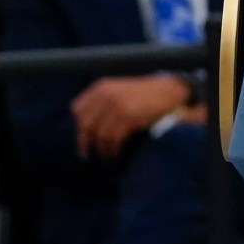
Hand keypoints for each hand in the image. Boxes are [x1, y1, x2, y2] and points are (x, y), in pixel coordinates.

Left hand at [71, 75, 189, 158]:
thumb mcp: (117, 90)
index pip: (77, 109)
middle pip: (85, 124)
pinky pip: (114, 139)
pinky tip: (116, 153)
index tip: (83, 137)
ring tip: (106, 155)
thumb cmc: (142, 95)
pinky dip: (114, 149)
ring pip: (100, 135)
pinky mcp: (129, 117)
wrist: (166, 92)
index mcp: (100, 87)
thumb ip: (101, 102)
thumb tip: (84, 128)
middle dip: (84, 142)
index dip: (79, 125)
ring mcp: (117, 105)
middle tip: (86, 154)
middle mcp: (106, 95)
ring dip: (102, 149)